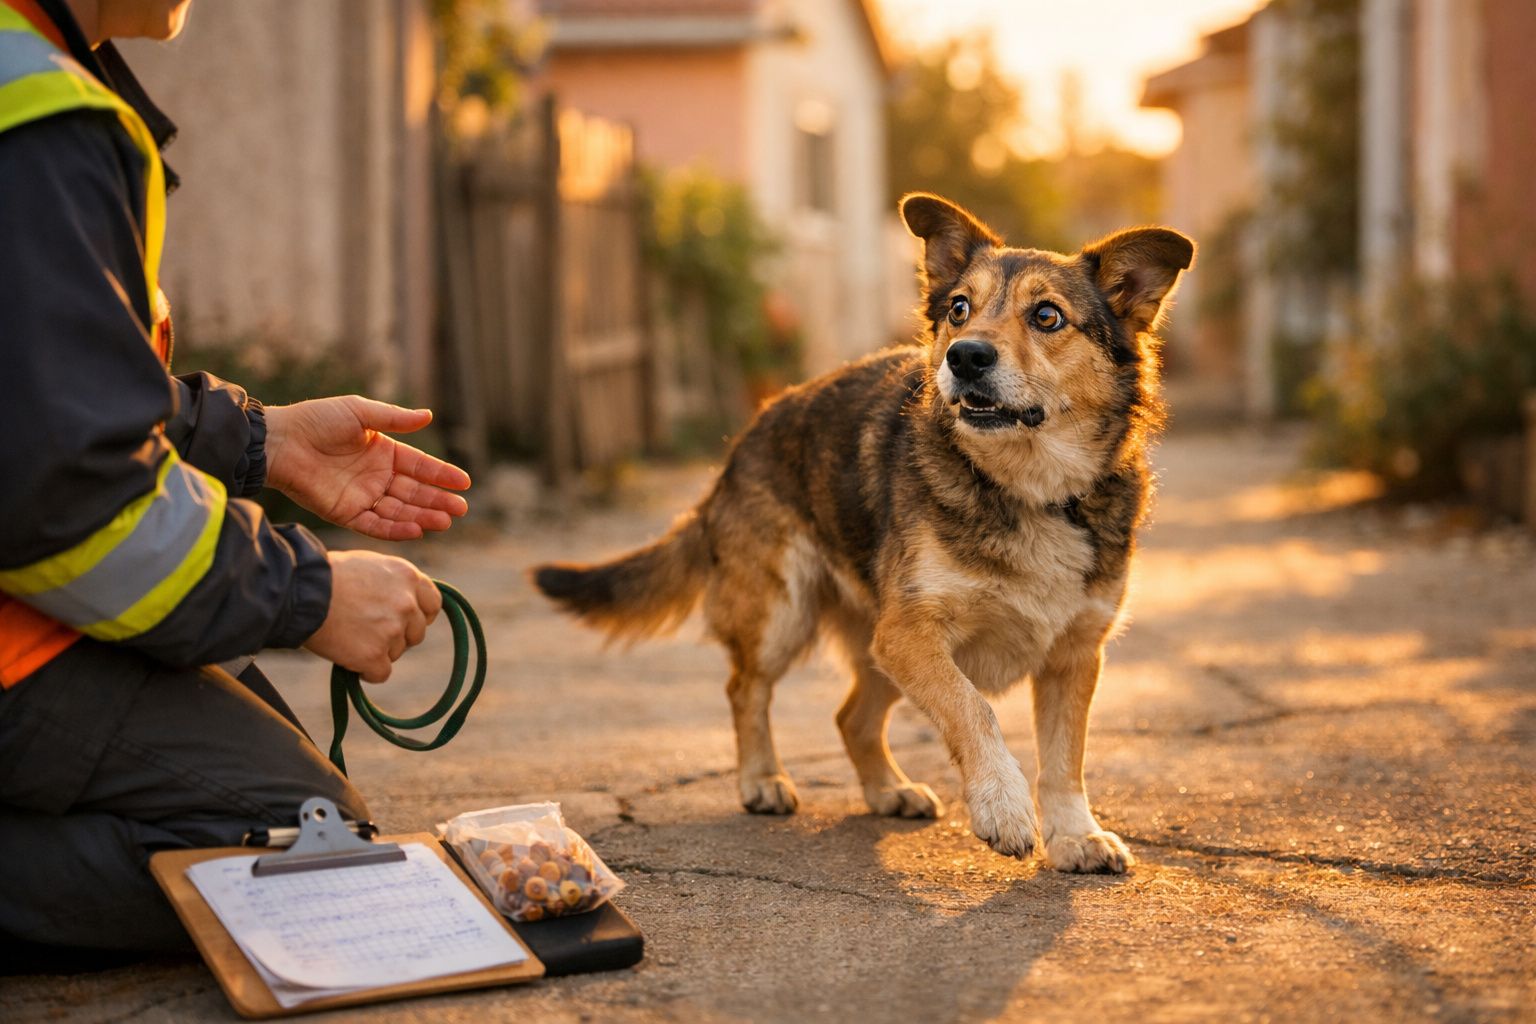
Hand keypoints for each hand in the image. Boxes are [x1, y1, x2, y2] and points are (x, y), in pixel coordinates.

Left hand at [264, 396, 470, 540]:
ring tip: (445, 522)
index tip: (464, 482)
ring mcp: (362, 497)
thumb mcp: (359, 412)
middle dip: (438, 501)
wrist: (278, 442)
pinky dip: (395, 529)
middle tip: (461, 509)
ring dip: (423, 517)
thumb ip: (394, 418)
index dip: (441, 475)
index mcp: (383, 452)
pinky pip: (375, 525)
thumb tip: (429, 416)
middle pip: (414, 492)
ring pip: (400, 511)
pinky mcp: (345, 513)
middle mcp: (376, 477)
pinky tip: (416, 530)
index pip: (420, 466)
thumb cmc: (315, 420)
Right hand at [304, 550, 441, 681]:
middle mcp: (406, 603)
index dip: (419, 615)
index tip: (404, 621)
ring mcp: (392, 630)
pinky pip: (380, 673)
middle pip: (416, 633)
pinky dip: (366, 671)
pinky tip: (349, 659)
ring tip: (350, 637)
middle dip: (397, 636)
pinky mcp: (374, 655)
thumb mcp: (369, 565)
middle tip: (367, 631)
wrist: (299, 592)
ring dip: (378, 651)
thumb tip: (408, 602)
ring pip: (396, 653)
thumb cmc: (326, 576)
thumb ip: (394, 583)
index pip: (433, 604)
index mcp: (407, 576)